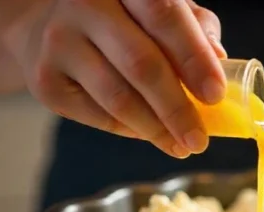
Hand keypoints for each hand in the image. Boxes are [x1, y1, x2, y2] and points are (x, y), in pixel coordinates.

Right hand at [5, 0, 226, 157]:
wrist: (44, 25)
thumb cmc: (118, 17)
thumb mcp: (156, 9)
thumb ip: (192, 26)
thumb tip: (219, 61)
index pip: (164, 16)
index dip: (194, 57)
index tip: (216, 94)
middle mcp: (85, 5)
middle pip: (141, 63)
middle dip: (177, 108)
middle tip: (200, 139)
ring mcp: (59, 42)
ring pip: (118, 97)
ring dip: (156, 129)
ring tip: (181, 145)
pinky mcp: (45, 81)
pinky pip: (98, 116)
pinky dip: (131, 130)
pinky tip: (150, 133)